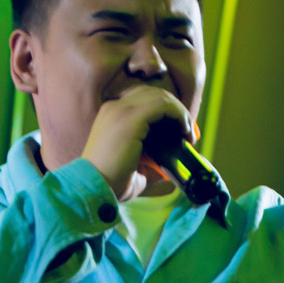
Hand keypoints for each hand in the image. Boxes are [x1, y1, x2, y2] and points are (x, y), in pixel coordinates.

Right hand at [81, 85, 194, 200]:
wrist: (94, 188)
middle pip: (153, 93)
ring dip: (180, 111)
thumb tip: (170, 166)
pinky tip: (185, 130)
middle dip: (175, 109)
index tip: (181, 131)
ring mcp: (121, 110)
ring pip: (160, 96)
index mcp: (111, 116)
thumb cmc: (111, 184)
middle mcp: (114, 108)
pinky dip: (178, 114)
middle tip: (188, 131)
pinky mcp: (130, 117)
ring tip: (189, 132)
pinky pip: (162, 105)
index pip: (143, 100)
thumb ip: (151, 163)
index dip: (166, 111)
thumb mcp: (134, 169)